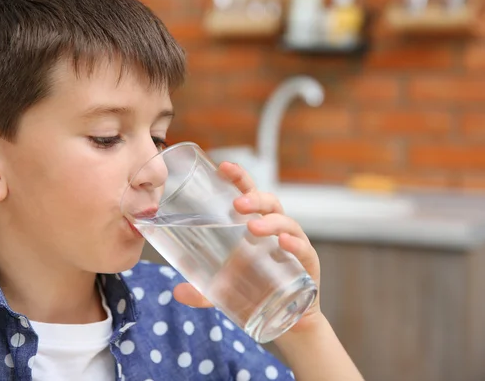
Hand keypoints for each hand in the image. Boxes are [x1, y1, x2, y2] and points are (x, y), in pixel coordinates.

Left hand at [173, 161, 321, 332]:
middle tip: (237, 203)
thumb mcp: (224, 290)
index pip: (248, 193)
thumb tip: (177, 292)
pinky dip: (295, 244)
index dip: (238, 178)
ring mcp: (293, 245)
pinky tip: (284, 244)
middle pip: (269, 202)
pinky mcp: (306, 265)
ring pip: (287, 222)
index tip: (223, 166)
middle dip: (254, 198)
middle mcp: (275, 230)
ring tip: (253, 227)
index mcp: (253, 225)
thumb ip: (202, 291)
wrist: (285, 318)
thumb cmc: (255, 291)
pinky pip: (304, 250)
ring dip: (271, 221)